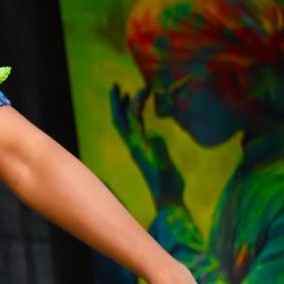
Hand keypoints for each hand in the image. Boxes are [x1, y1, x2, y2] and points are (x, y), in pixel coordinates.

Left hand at [110, 86, 184, 204]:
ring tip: (127, 94)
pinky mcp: (143, 151)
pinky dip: (136, 118)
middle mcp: (133, 144)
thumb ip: (158, 151)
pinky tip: (140, 113)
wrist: (166, 197)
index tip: (137, 87)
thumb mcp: (163, 164)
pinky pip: (136, 130)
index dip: (131, 102)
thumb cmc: (167, 182)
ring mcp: (137, 147)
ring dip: (125, 109)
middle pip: (121, 119)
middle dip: (117, 102)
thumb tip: (153, 138)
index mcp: (137, 144)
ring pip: (126, 124)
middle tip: (116, 86)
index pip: (130, 118)